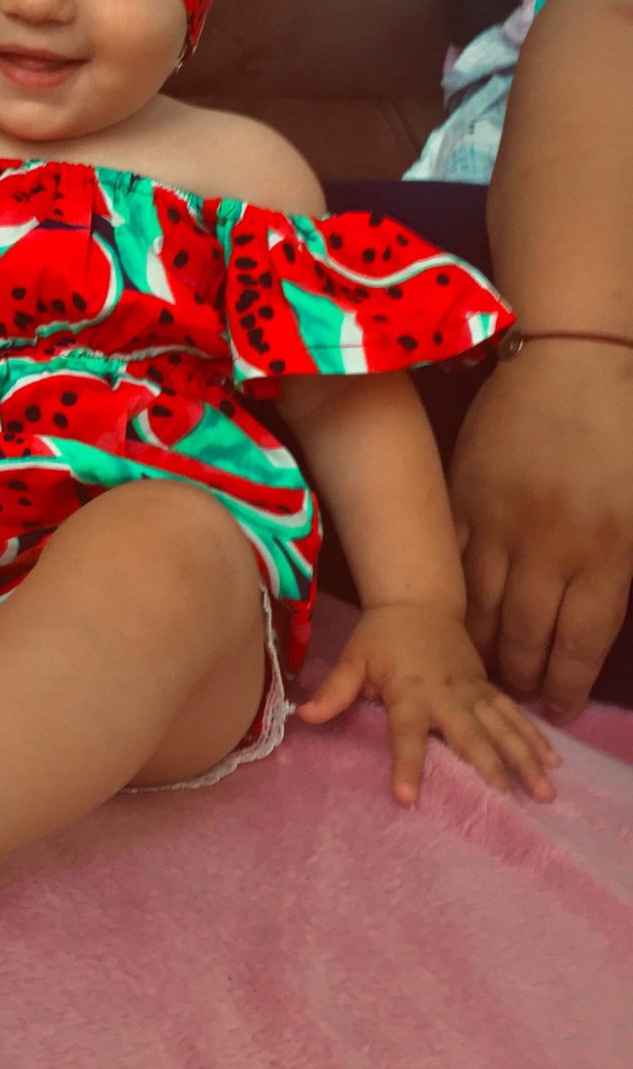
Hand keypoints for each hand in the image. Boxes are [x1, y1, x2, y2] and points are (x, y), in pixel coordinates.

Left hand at [296, 603, 560, 805]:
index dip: (406, 764)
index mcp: (409, 691)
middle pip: (469, 735)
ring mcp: (473, 692)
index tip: (407, 797)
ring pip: (502, 729)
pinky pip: (515, 715)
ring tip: (543, 794)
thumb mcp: (353, 659)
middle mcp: (447, 695)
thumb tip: (304, 715)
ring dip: (523, 759)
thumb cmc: (381, 635)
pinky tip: (553, 764)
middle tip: (504, 804)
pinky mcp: (488, 689)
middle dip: (487, 769)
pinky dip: (534, 738)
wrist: (418, 599)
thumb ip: (334, 690)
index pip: (406, 733)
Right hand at [449, 346, 632, 721]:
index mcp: (607, 552)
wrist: (572, 361)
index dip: (565, 685)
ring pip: (482, 608)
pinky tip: (458, 618)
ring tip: (485, 668)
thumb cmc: (623, 431)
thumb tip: (594, 627)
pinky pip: (453, 564)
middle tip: (518, 696)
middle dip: (522, 678)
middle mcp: (549, 547)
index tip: (559, 706)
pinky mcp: (464, 499)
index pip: (580, 644)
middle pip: (526, 636)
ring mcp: (499, 523)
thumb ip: (622, 570)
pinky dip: (455, 598)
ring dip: (483, 648)